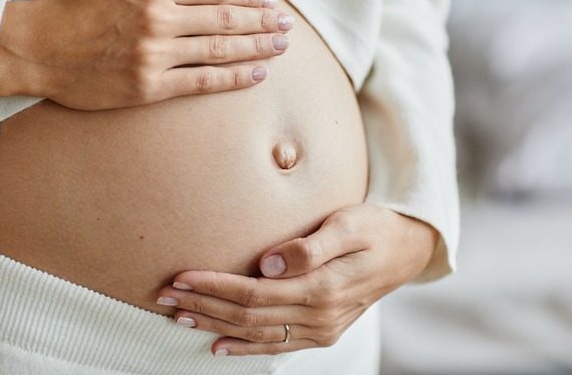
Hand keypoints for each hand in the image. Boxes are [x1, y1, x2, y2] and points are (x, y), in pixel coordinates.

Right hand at [0, 0, 291, 109]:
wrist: (34, 48)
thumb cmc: (69, 3)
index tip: (269, 2)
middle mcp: (160, 20)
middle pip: (225, 19)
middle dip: (262, 22)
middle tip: (287, 26)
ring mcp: (156, 56)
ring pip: (220, 50)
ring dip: (256, 48)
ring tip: (280, 47)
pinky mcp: (149, 87)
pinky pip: (201, 82)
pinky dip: (232, 78)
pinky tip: (255, 74)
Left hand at [155, 203, 438, 355]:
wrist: (407, 250)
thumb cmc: (374, 228)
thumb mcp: (348, 225)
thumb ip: (309, 246)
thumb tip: (267, 262)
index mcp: (321, 288)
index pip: (252, 292)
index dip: (213, 286)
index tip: (180, 277)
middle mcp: (319, 316)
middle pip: (247, 316)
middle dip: (203, 305)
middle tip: (164, 295)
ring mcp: (320, 329)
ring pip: (255, 333)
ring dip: (214, 325)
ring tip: (178, 316)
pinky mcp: (321, 332)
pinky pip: (275, 346)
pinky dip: (243, 348)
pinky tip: (217, 346)